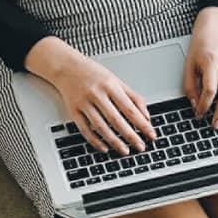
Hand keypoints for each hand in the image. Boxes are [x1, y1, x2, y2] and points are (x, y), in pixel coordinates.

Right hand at [25, 36, 155, 154]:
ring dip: (114, 141)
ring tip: (125, 151)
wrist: (66, 67)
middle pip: (116, 120)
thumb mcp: (117, 81)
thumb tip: (146, 116)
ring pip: (100, 127)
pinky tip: (104, 148)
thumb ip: (133, 97)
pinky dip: (95, 141)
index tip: (151, 135)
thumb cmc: (94, 74)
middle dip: (131, 136)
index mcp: (111, 86)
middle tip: (141, 147)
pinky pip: (84, 129)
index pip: (130, 109)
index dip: (143, 124)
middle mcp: (97, 94)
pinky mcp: (73, 111)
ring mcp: (84, 103)